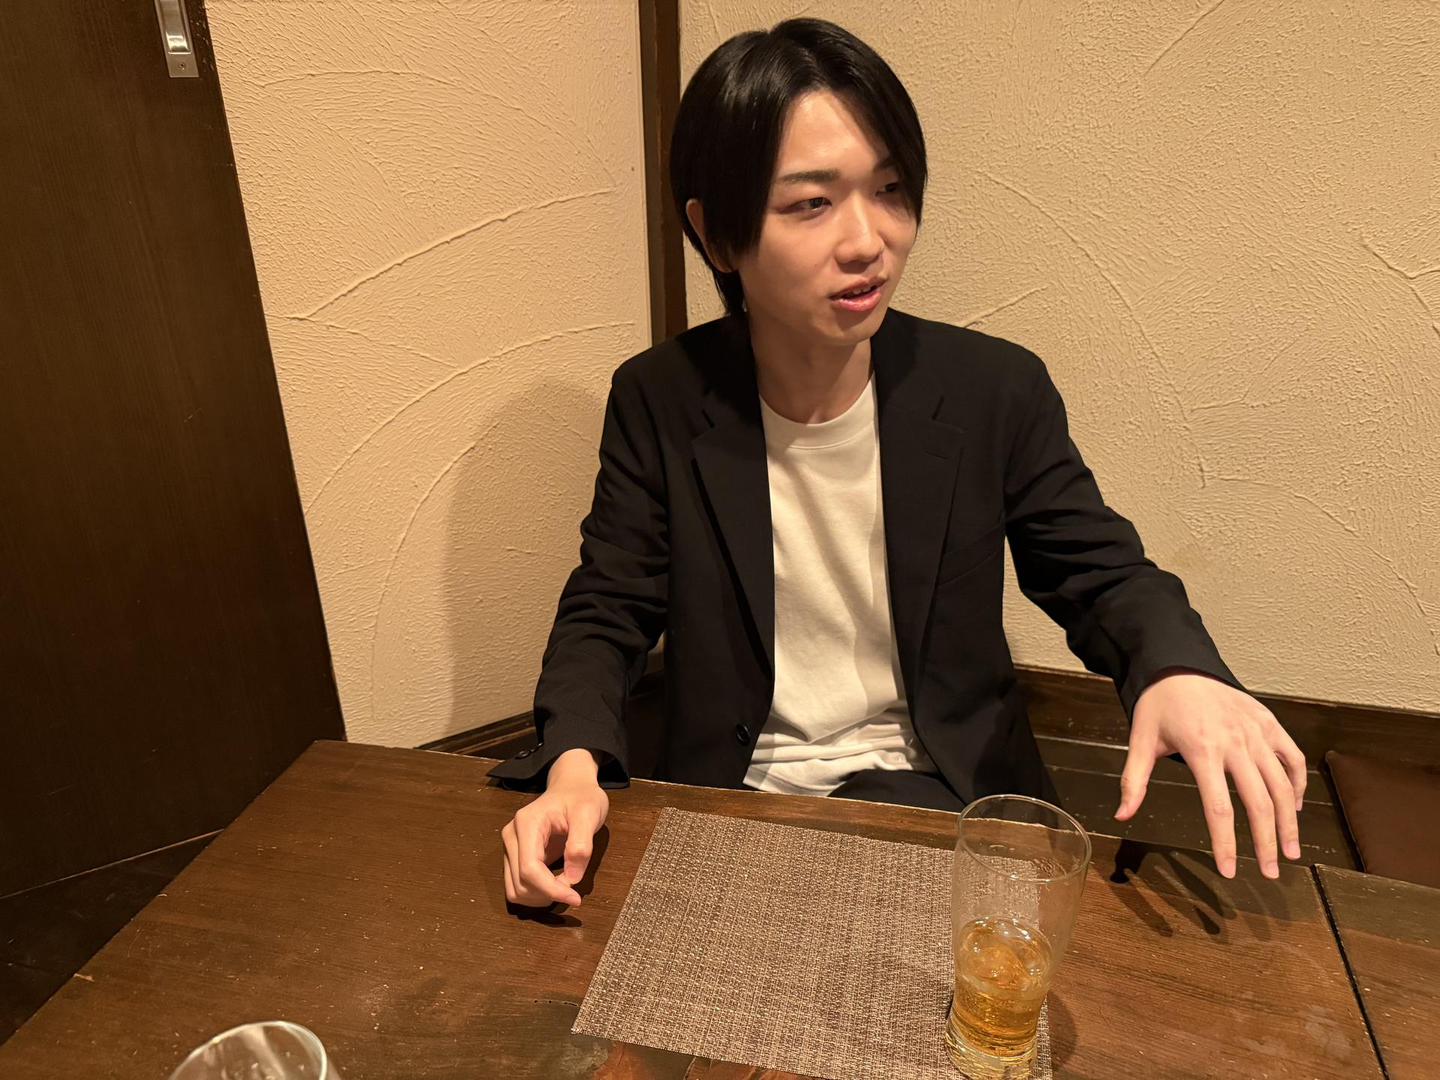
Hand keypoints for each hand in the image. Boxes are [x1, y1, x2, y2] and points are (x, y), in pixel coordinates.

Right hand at [500, 748, 608, 907]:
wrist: (571, 787)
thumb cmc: (581, 796)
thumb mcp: (589, 814)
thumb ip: (581, 844)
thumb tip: (572, 878)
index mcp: (527, 823)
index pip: (529, 869)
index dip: (551, 889)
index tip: (576, 898)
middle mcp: (512, 835)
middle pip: (520, 882)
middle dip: (547, 894)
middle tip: (574, 891)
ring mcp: (511, 846)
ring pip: (515, 889)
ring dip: (539, 897)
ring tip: (564, 888)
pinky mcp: (516, 856)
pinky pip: (518, 885)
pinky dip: (536, 893)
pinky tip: (555, 885)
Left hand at [1116, 667, 1306, 879]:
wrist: (1178, 665)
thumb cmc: (1158, 706)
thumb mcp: (1140, 740)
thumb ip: (1134, 780)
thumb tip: (1122, 815)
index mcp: (1202, 750)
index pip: (1218, 809)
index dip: (1225, 844)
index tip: (1230, 871)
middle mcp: (1235, 742)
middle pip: (1258, 803)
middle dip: (1266, 843)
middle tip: (1271, 873)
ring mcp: (1257, 732)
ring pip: (1282, 785)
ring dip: (1289, 822)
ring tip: (1290, 851)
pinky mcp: (1269, 722)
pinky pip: (1292, 758)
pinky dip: (1298, 784)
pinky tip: (1293, 807)